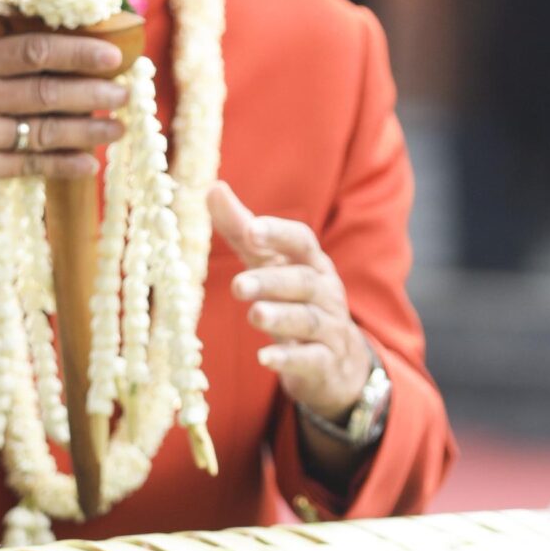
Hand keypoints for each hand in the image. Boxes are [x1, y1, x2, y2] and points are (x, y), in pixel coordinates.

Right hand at [0, 32, 128, 310]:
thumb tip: (64, 40)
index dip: (78, 51)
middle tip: (126, 92)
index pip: (33, 49)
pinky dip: (65, 164)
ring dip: (89, 129)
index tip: (113, 55)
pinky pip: (32, 164)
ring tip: (119, 126)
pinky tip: (90, 162)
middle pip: (46, 90)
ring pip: (45, 130)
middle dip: (93, 92)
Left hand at [213, 181, 369, 422]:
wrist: (337, 360)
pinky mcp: (325, 363)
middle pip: (302, 282)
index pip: (301, 241)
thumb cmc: (294, 299)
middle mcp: (324, 291)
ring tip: (255, 314)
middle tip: (239, 284)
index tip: (251, 229)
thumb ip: (242, 230)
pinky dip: (289, 358)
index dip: (278, 233)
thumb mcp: (270, 264)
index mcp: (311, 262)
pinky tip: (265, 358)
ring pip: (308, 319)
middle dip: (271, 281)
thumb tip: (212, 188)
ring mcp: (329, 328)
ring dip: (281, 316)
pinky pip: (310, 359)